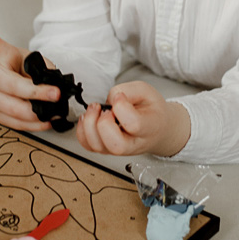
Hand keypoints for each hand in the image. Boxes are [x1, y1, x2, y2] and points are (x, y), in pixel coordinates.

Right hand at [0, 17, 57, 132]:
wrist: (25, 82)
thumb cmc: (31, 69)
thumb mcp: (39, 63)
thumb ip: (44, 71)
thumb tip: (52, 88)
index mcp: (2, 56)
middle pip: (10, 86)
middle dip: (35, 93)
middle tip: (56, 95)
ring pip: (12, 109)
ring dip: (36, 114)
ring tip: (55, 112)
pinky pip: (15, 123)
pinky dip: (34, 125)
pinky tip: (46, 121)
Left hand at [76, 80, 190, 157]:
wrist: (156, 128)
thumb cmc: (151, 110)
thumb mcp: (146, 91)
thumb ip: (128, 90)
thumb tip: (111, 99)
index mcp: (150, 127)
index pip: (134, 124)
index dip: (121, 107)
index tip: (119, 97)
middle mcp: (134, 143)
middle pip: (116, 145)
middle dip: (103, 123)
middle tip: (105, 109)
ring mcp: (119, 149)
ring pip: (98, 147)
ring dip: (90, 124)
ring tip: (95, 109)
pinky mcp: (106, 148)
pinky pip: (88, 146)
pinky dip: (82, 131)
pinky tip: (88, 117)